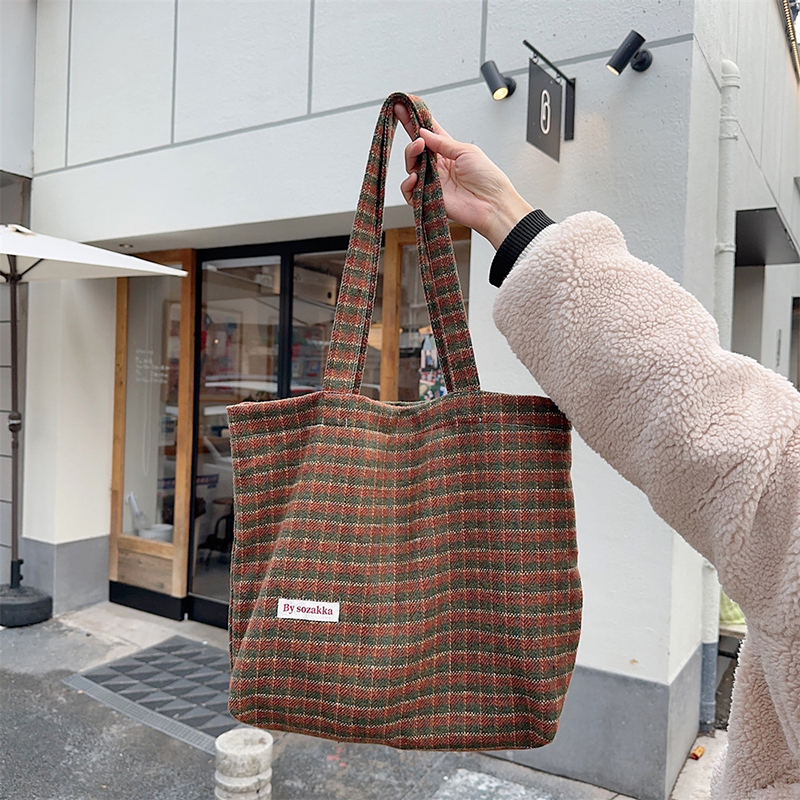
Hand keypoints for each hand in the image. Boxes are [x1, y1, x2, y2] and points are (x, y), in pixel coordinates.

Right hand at [394, 103, 531, 248]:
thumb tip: (423, 133)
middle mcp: (438, 167)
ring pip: (410, 167)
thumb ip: (442, 143)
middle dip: (411, 139)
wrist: (493, 204)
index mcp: (448, 152)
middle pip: (415, 149)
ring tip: (419, 149)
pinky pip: (409, 192)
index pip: (427, 133)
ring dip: (411, 156)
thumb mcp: (466, 151)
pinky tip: (415, 177)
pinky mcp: (428, 199)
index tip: (402, 106)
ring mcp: (432, 182)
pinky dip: (408, 184)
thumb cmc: (487, 179)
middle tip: (416, 136)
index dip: (414, 120)